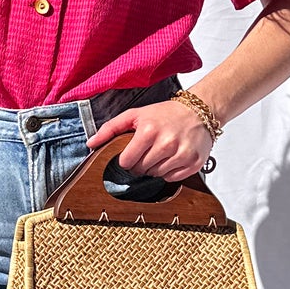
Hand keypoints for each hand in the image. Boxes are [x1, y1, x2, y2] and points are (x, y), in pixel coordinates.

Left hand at [84, 98, 213, 181]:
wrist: (199, 110)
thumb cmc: (166, 113)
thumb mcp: (135, 114)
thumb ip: (110, 128)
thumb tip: (90, 143)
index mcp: (148, 132)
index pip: (126, 162)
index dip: (126, 160)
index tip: (132, 153)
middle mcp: (166, 144)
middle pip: (141, 170)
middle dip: (141, 163)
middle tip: (148, 151)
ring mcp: (182, 154)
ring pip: (156, 176)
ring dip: (155, 168)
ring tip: (161, 152)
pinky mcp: (194, 163)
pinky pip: (172, 178)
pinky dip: (169, 171)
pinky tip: (172, 157)